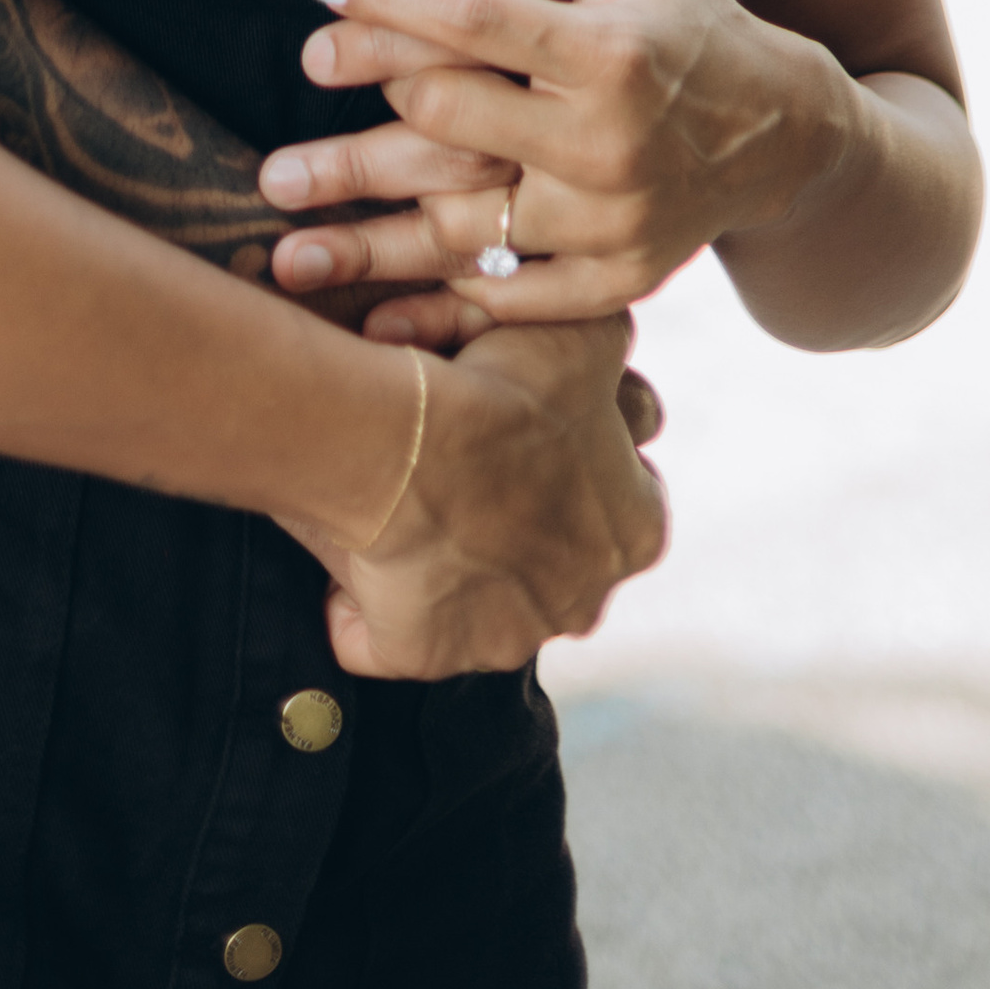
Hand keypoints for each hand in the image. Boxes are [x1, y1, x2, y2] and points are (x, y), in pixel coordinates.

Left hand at [261, 0, 843, 325]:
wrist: (775, 128)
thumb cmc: (673, 11)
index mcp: (609, 49)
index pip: (477, 17)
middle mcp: (609, 142)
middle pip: (450, 126)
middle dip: (354, 120)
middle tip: (280, 129)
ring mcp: (610, 224)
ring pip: (463, 230)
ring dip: (366, 244)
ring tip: (281, 253)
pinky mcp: (614, 282)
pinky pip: (511, 304)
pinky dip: (440, 315)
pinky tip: (369, 321)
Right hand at [304, 319, 667, 679]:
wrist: (410, 442)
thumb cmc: (501, 391)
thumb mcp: (585, 333)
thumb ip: (612, 346)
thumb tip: (609, 347)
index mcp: (635, 532)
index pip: (628, 496)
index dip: (581, 453)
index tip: (533, 421)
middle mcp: (581, 600)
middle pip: (555, 556)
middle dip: (520, 517)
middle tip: (469, 458)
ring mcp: (504, 637)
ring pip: (477, 601)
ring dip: (450, 563)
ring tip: (405, 497)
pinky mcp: (424, 654)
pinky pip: (390, 642)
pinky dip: (368, 610)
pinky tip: (354, 563)